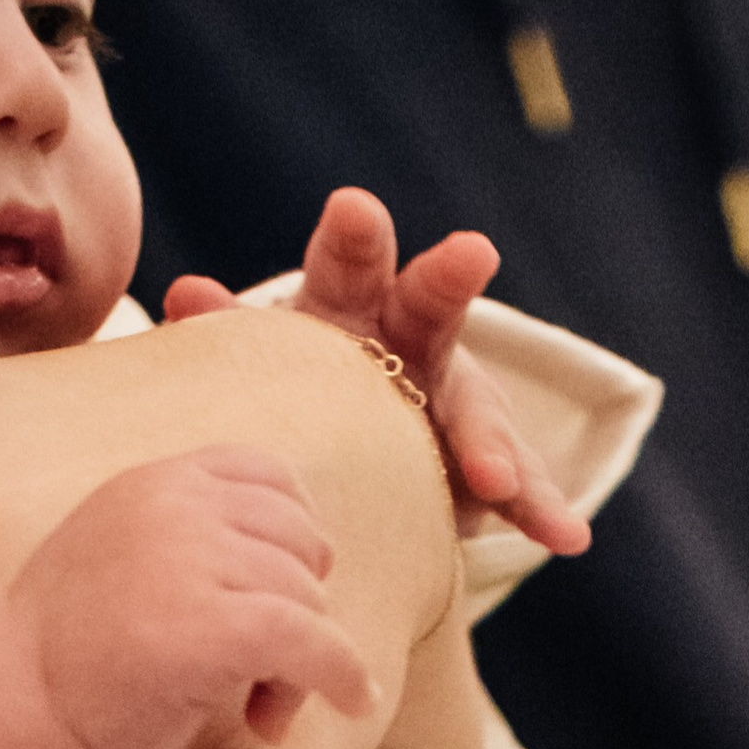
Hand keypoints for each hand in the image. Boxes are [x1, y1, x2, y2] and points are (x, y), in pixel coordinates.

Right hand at [0, 438, 372, 748]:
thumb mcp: (126, 560)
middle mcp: (176, 504)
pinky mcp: (211, 625)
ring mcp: (192, 558)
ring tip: (261, 712)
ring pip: (307, 598)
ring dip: (304, 663)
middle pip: (300, 542)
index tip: (283, 597)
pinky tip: (351, 702)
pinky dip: (342, 675)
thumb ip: (192, 544)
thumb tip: (298, 572)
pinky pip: (312, 641)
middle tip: (265, 675)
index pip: (270, 476)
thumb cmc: (61, 654)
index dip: (296, 540)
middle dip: (301, 609)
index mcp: (156, 482)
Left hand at [165, 185, 590, 558]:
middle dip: (446, 281)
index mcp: (349, 307)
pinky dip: (539, 511)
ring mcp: (455, 406)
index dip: (353, 240)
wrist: (348, 452)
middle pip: (431, 306)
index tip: (354, 211)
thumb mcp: (261, 363)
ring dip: (493, 442)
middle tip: (470, 255)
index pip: (349, 264)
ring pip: (481, 414)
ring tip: (495, 479)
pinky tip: (566, 537)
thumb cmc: (293, 393)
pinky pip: (514, 489)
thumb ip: (230, 333)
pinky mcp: (485, 468)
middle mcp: (412, 342)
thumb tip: (182, 296)